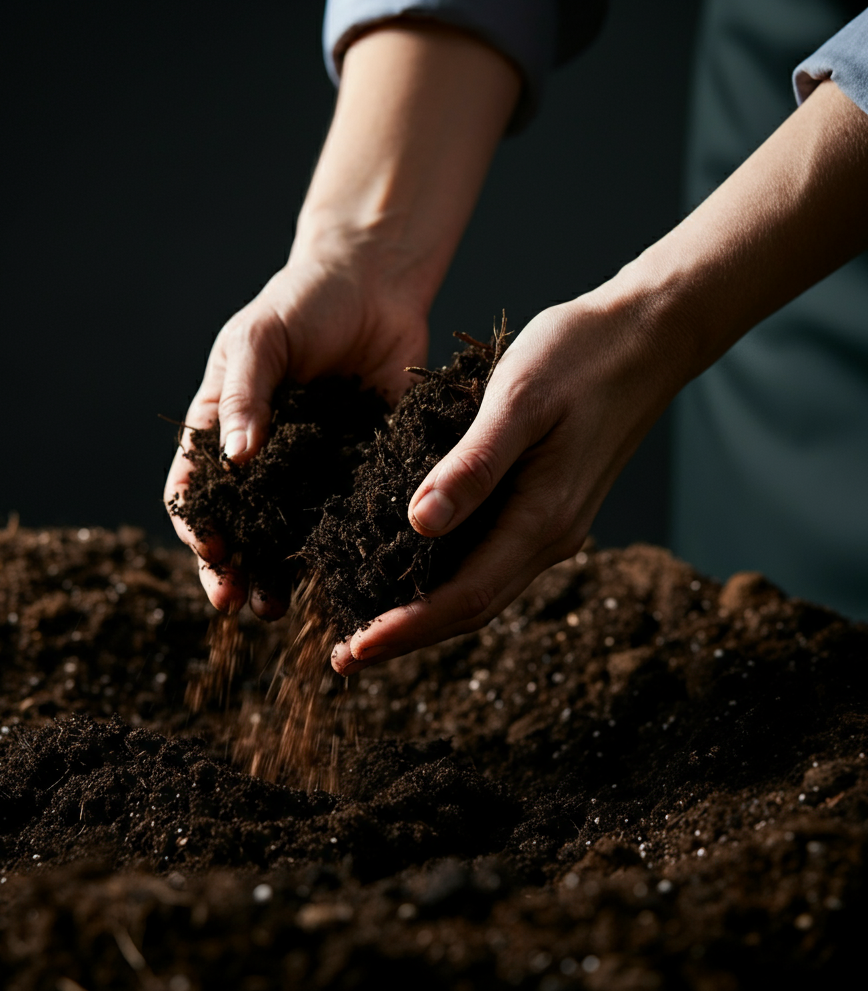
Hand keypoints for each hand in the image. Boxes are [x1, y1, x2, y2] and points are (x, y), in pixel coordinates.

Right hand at [164, 22, 519, 617]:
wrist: (374, 286)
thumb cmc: (303, 303)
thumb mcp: (261, 340)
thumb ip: (245, 396)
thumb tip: (234, 460)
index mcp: (223, 430)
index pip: (195, 492)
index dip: (198, 529)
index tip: (213, 558)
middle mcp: (261, 461)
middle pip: (238, 529)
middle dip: (235, 570)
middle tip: (245, 605)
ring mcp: (308, 471)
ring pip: (285, 537)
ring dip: (278, 576)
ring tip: (281, 609)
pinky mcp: (355, 472)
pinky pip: (341, 519)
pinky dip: (334, 553)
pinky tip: (338, 578)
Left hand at [331, 291, 678, 671]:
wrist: (648, 333)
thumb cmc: (583, 355)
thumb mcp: (519, 399)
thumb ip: (473, 465)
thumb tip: (421, 525)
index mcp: (543, 518)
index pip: (464, 598)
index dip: (405, 629)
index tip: (350, 652)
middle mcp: (549, 536)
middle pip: (470, 609)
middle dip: (405, 637)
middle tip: (343, 657)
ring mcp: (551, 524)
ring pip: (480, 589)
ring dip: (423, 613)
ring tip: (366, 624)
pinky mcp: (546, 506)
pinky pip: (489, 559)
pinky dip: (445, 578)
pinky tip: (411, 569)